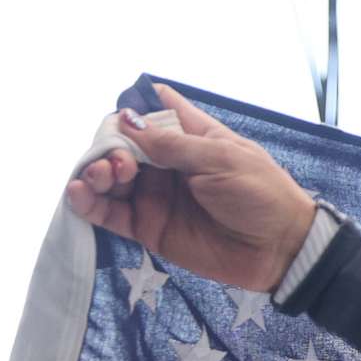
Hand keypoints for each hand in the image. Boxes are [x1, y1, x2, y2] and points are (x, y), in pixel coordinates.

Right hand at [62, 82, 319, 292]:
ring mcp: (156, 195)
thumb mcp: (222, 160)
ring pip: (109, 177)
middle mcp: (169, 164)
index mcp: (192, 138)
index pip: (153, 111)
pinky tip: (79, 192)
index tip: (125, 115)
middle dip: (109, 146)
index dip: (133, 109)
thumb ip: (172, 145)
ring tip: (103, 177)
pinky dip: (87, 202)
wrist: (281, 251)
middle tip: (121, 162)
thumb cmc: (263, 196)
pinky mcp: (149, 227)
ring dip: (95, 171)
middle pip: (121, 144)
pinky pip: (109, 213)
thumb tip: (126, 120)